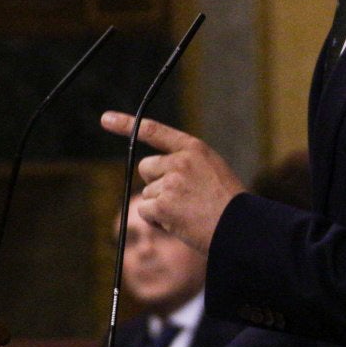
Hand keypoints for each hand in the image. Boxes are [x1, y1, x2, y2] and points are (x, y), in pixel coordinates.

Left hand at [103, 112, 242, 254]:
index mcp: (194, 148)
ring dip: (161, 205)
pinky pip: (145, 210)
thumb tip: (152, 175)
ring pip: (148, 193)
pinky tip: (179, 222)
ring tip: (188, 212)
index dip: (127, 124)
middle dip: (155, 183)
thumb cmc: (229, 205)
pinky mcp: (163, 204)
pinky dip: (157, 220)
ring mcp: (170, 182)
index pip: (155, 131)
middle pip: (146, 168)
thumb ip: (186, 166)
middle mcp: (180, 161)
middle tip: (180, 198)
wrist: (240, 228)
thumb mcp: (212, 171)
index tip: (105, 118)